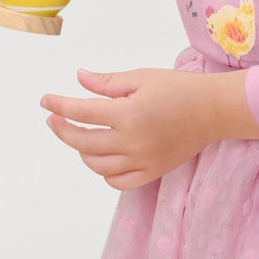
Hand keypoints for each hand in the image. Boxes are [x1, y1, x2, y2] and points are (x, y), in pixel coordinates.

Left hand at [41, 67, 215, 190]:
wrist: (213, 111)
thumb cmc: (178, 88)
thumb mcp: (141, 77)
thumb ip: (107, 82)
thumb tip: (78, 78)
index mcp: (128, 114)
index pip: (82, 112)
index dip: (59, 106)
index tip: (45, 101)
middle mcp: (133, 142)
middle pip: (83, 142)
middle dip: (62, 130)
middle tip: (54, 119)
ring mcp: (142, 161)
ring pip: (97, 165)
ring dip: (82, 150)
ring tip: (80, 135)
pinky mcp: (152, 172)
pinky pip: (118, 181)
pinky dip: (104, 171)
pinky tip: (102, 156)